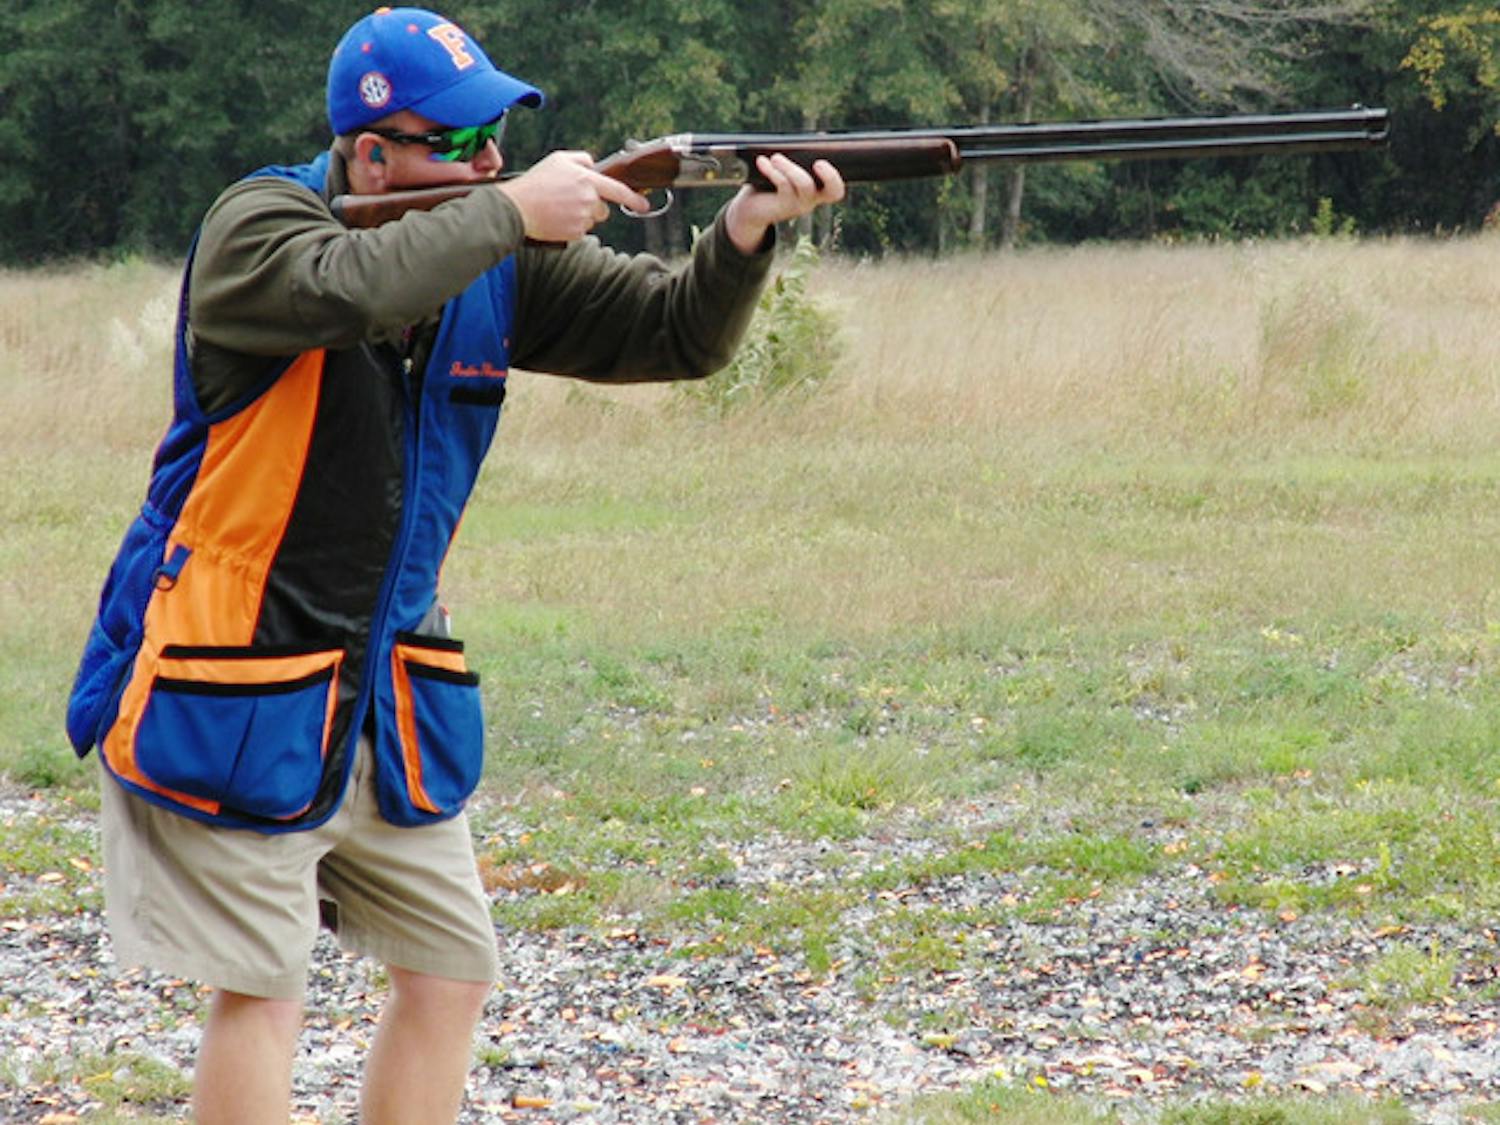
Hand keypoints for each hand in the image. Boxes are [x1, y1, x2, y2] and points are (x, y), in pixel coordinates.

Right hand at [499, 151, 651, 242]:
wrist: (518, 207)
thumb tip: (595, 166)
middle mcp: (589, 200)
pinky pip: (580, 230)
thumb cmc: (537, 182)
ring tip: (559, 208)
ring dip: (581, 216)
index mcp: (588, 180)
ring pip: (591, 221)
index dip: (634, 199)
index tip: (644, 204)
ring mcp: (582, 218)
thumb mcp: (559, 159)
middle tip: (570, 201)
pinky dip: (571, 226)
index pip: (618, 191)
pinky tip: (557, 218)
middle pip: (603, 210)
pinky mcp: (575, 233)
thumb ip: (583, 160)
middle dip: (592, 207)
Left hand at [724, 155, 845, 254]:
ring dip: (791, 167)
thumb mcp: (788, 168)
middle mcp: (812, 199)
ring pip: (804, 184)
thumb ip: (803, 154)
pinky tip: (762, 161)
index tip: (821, 161)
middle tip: (819, 162)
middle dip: (830, 176)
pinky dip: (773, 171)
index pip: (836, 189)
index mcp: (818, 190)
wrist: (750, 207)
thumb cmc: (772, 182)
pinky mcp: (782, 206)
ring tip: (775, 157)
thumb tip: (821, 137)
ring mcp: (799, 205)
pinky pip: (783, 185)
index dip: (835, 177)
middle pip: (833, 192)